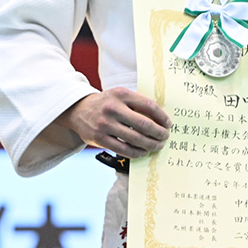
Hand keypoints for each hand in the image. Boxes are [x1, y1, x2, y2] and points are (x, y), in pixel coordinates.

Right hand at [57, 87, 171, 158]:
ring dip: (151, 145)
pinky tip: (142, 151)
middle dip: (159, 133)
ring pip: (136, 139)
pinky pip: (124, 149)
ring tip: (157, 145)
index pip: (148, 106)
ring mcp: (105, 124)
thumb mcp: (119, 96)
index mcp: (120, 94)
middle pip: (144, 124)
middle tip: (165, 137)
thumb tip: (161, 120)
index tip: (168, 124)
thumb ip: (136, 104)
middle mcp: (112, 108)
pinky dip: (137, 152)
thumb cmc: (105, 104)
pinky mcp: (99, 138)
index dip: (162, 117)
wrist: (78, 110)